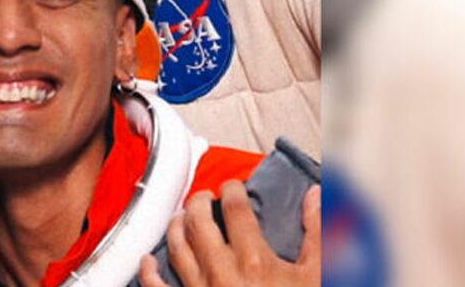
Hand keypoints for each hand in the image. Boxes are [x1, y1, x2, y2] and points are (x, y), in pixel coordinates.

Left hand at [139, 182, 319, 286]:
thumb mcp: (317, 277)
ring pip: (177, 247)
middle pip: (198, 222)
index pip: (236, 210)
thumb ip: (317, 234)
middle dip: (199, 202)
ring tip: (180, 216)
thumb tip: (314, 196)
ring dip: (175, 226)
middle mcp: (222, 272)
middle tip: (205, 197)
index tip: (233, 187)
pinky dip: (149, 272)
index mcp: (253, 260)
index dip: (232, 191)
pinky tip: (148, 260)